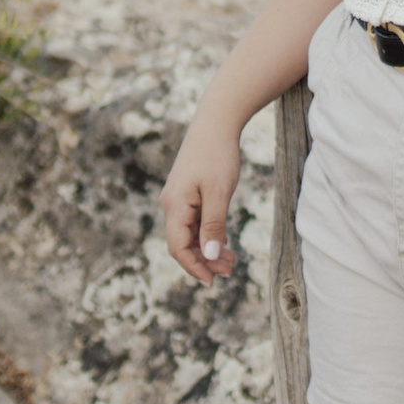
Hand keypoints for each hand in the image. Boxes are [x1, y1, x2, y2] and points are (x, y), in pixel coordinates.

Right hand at [161, 109, 245, 283]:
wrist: (216, 121)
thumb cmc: (217, 155)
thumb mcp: (219, 193)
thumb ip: (213, 225)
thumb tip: (208, 257)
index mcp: (175, 206)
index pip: (178, 247)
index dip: (194, 267)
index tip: (212, 281)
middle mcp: (172, 204)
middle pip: (184, 243)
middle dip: (204, 261)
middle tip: (230, 271)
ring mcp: (179, 198)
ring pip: (191, 233)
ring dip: (208, 249)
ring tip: (231, 261)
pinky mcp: (188, 192)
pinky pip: (195, 221)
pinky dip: (209, 234)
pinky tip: (224, 242)